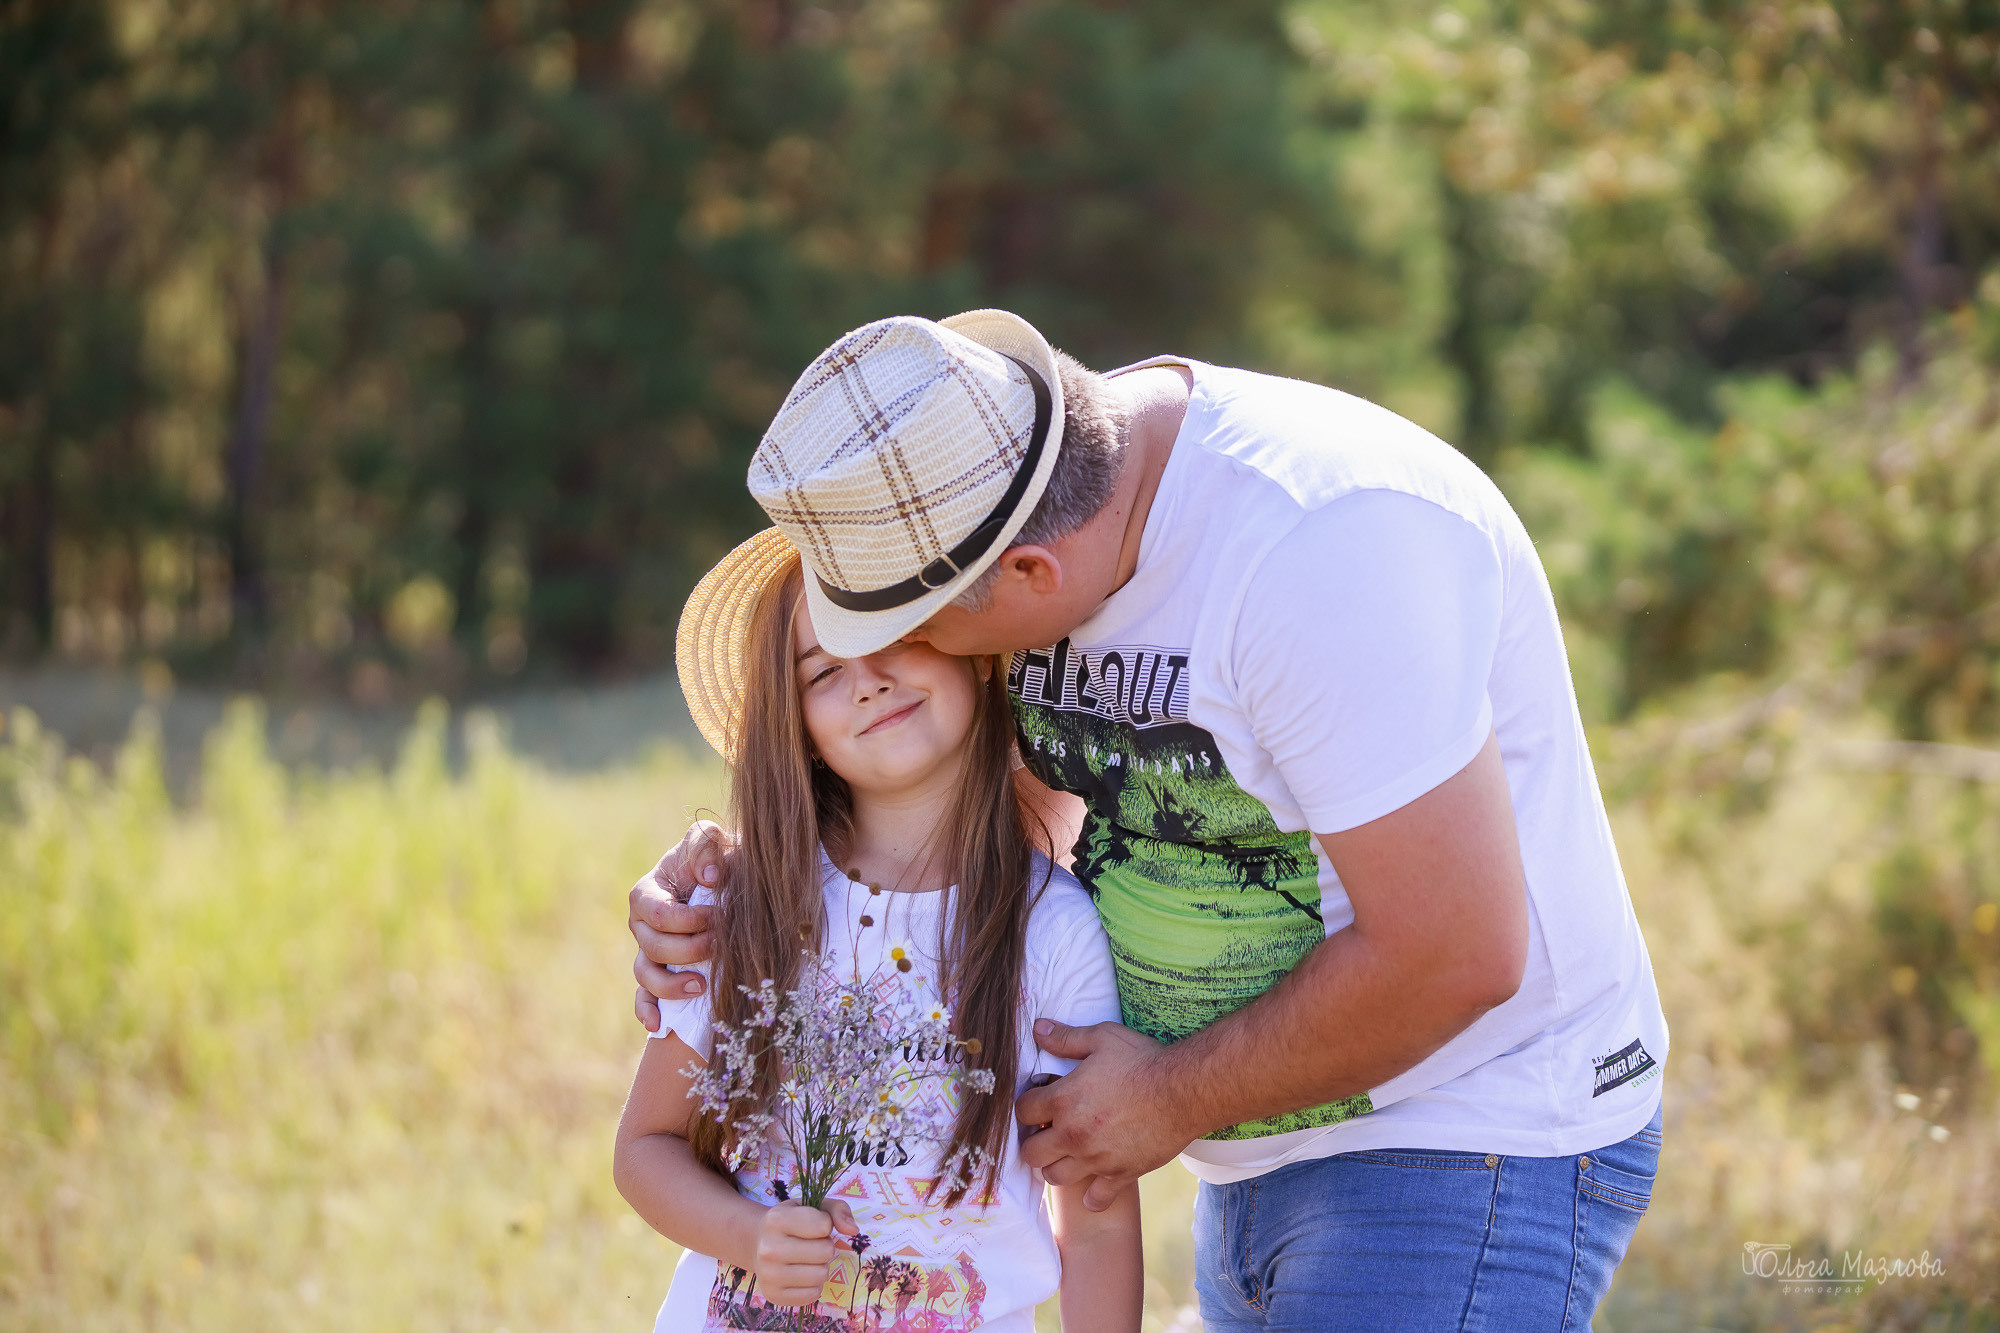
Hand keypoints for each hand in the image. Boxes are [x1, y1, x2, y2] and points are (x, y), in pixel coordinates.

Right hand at [629, 820, 734, 1029]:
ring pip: (645, 976)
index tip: (719, 915)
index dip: (688, 920)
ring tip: (702, 987)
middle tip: (719, 945)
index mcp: (646, 894)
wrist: (728, 882)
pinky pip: (642, 999)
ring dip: (671, 986)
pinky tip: (659, 1025)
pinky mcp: (657, 975)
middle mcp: (641, 926)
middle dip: (688, 950)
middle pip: (653, 948)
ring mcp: (647, 953)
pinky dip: (647, 1012)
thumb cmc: (717, 858)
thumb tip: (710, 878)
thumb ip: (705, 847)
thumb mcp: (711, 840)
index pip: (658, 915)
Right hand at [753, 1199, 858, 1305]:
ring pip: (821, 1275)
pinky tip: (801, 1274)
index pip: (824, 1225)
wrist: (758, 1245)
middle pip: (825, 1252)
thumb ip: (837, 1210)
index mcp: (776, 1220)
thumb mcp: (812, 1206)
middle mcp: (768, 1249)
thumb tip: (853, 1230)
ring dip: (821, 1266)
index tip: (812, 1225)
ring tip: (807, 1259)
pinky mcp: (774, 1296)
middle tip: (811, 1244)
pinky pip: (813, 1294)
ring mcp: (769, 1275)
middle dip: (825, 1247)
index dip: (825, 1225)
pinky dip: (813, 1285)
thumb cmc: (792, 1222)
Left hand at [1015, 1019, 1194, 1211]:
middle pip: (1030, 1153)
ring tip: (1070, 1153)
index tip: (1041, 1103)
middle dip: (1035, 1142)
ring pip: (1054, 1177)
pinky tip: (1097, 1180)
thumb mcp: (1103, 1038)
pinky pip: (1094, 1199)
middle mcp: (1072, 1134)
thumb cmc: (1143, 1061)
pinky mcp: (1119, 1174)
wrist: (1184, 1091)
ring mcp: (1094, 1158)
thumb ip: (1067, 1037)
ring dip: (1057, 1166)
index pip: (1022, 1112)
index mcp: (1063, 1100)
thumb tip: (1038, 1028)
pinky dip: (1092, 1195)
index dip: (1028, 1106)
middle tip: (1050, 1132)